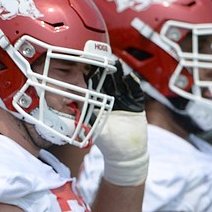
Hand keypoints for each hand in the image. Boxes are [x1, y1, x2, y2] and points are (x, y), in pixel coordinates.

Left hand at [93, 61, 147, 186]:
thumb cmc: (109, 144)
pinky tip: (129, 77)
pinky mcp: (136, 105)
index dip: (94, 79)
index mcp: (101, 106)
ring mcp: (125, 102)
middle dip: (107, 72)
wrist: (127, 153)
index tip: (89, 68)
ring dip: (120, 74)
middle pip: (110, 83)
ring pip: (122, 84)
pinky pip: (135, 92)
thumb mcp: (96, 132)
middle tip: (104, 58)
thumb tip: (75, 117)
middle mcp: (113, 101)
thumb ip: (88, 123)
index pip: (97, 89)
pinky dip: (132, 84)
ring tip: (116, 63)